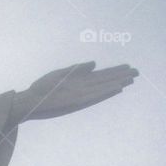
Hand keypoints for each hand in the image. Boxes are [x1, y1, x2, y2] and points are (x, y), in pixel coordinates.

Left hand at [15, 62, 137, 121]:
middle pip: (105, 81)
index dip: (114, 71)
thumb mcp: (60, 74)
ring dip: (117, 83)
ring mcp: (79, 94)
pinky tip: (116, 88)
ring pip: (103, 87)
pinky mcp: (75, 101)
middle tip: (137, 72)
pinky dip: (105, 92)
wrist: (29, 100)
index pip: (100, 75)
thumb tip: (94, 64)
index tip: (127, 67)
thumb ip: (77, 69)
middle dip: (120, 76)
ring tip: (131, 79)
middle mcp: (82, 88)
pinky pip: (94, 96)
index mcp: (78, 81)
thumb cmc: (42, 88)